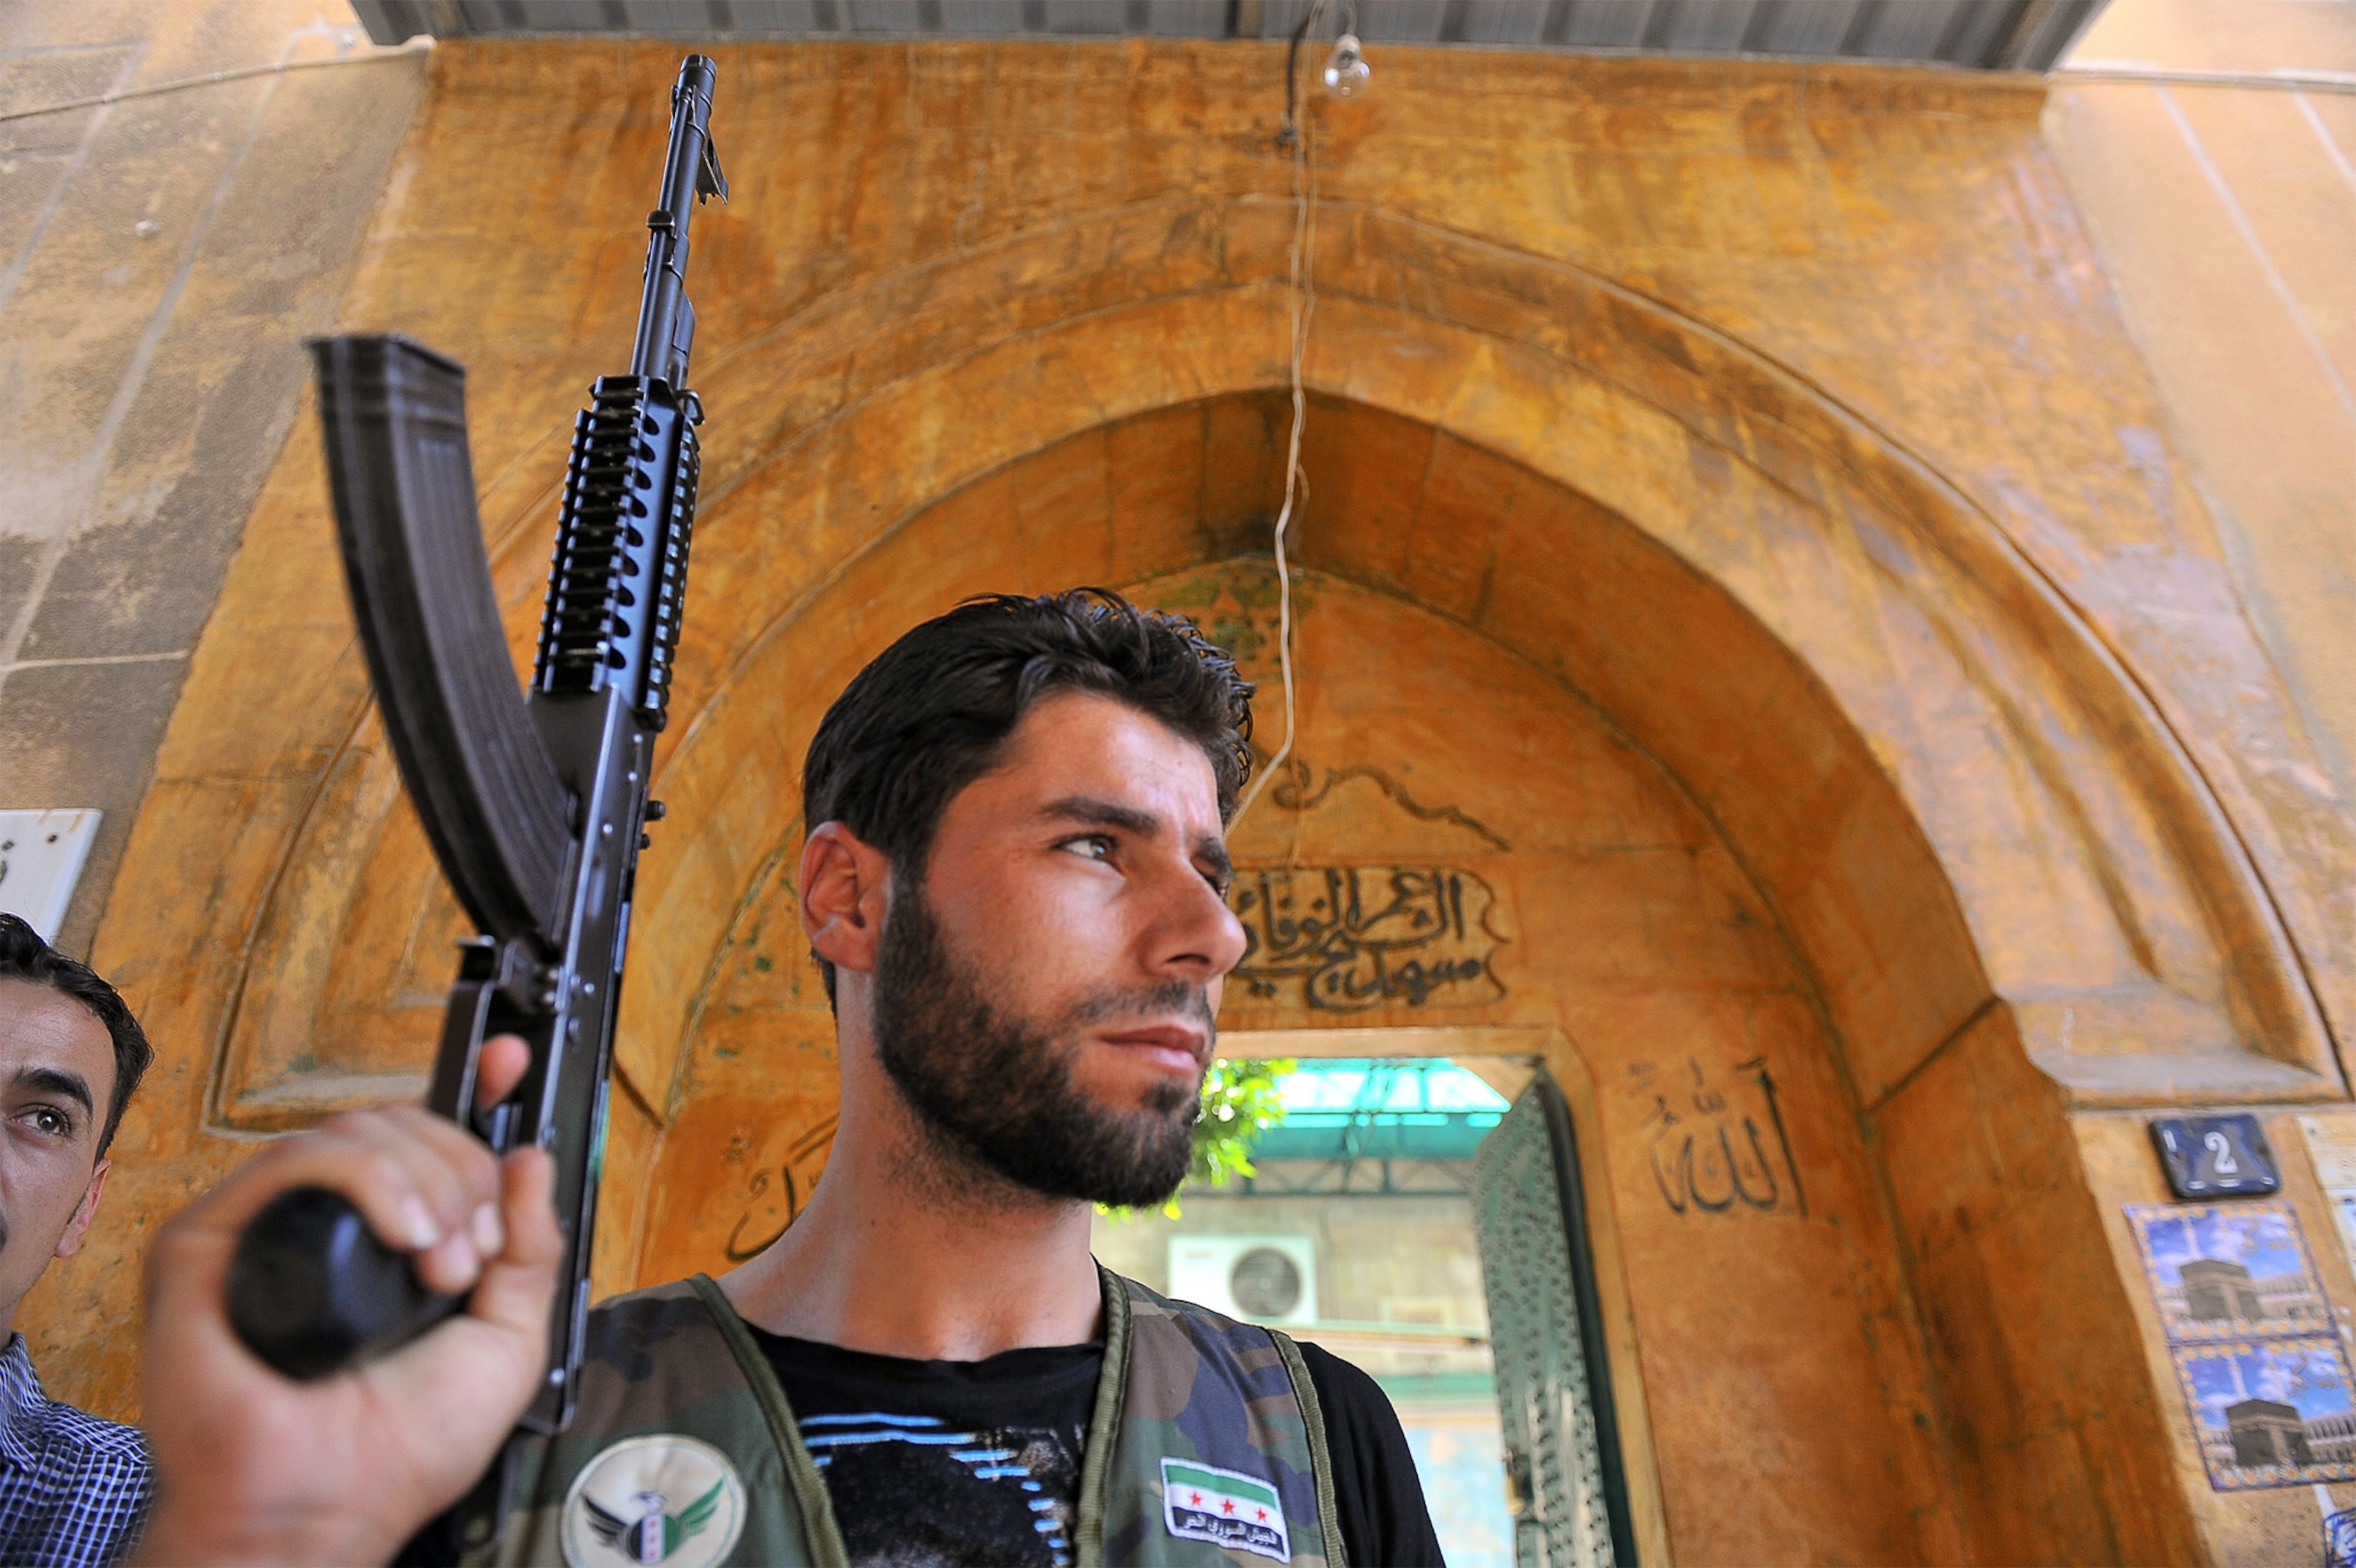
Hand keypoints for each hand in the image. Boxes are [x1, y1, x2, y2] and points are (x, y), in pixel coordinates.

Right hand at [136, 1037, 559, 1565]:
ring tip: (444, 1263)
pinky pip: (290, 1162)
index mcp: (385, 1240)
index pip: (418, 1137)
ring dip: (426, 1180)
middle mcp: (323, 1226)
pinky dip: (365, 1180)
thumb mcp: (506, 1340)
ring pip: (352, 1133)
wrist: (324, 1510)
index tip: (510, 1063)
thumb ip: (530, 1250)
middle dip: (463, 1169)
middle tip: (477, 1248)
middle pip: (398, 1127)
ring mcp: (263, 1229)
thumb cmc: (398, 1448)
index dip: (467, 1090)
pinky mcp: (206, 1243)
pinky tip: (404, 1235)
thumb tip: (531, 1159)